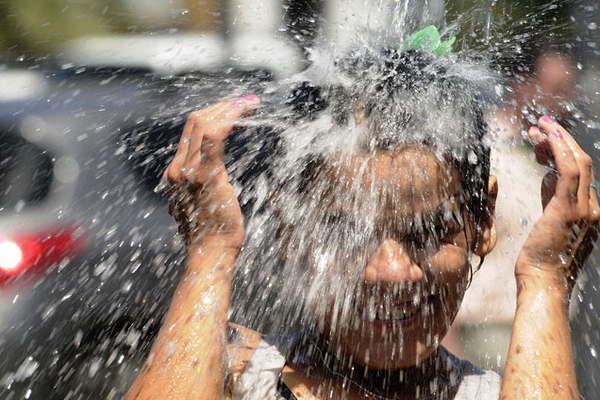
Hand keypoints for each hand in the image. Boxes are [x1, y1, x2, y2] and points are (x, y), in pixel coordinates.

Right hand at [163, 95, 259, 252]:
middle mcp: (178, 169)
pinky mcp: (206, 176)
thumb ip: (202, 188)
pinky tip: (244, 112)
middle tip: (247, 101)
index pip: (191, 133)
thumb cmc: (214, 235)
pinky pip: (214, 137)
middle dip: (223, 106)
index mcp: (177, 174)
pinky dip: (229, 119)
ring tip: (250, 103)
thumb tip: (214, 179)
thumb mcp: (201, 205)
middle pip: (195, 122)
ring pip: (203, 123)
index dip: (213, 115)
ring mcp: (189, 172)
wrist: (210, 254)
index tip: (234, 109)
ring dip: (229, 109)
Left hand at [517, 116, 599, 289]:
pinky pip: (567, 171)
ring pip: (577, 162)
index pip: (580, 173)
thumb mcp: (550, 222)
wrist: (542, 282)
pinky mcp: (567, 210)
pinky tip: (545, 136)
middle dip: (560, 140)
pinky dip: (558, 149)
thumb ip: (554, 200)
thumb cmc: (540, 258)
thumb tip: (548, 178)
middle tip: (540, 125)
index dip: (561, 152)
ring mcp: (584, 209)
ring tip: (538, 126)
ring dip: (557, 139)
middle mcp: (593, 208)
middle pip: (583, 162)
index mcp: (590, 211)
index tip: (542, 141)